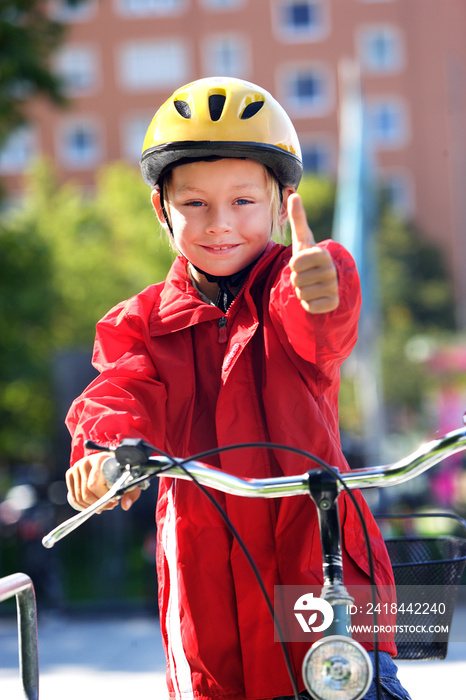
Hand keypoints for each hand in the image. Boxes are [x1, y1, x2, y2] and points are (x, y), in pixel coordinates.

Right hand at [66, 452, 140, 511]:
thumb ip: (131, 492)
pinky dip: (82, 505)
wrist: (107, 459)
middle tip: (109, 506)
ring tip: (103, 506)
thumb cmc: (118, 469)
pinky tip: (92, 506)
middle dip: (98, 504)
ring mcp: (76, 468)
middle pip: (86, 492)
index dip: (103, 497)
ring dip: (91, 506)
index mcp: (100, 460)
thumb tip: (125, 506)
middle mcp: (85, 462)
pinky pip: (73, 496)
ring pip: (79, 496)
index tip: (114, 501)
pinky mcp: (70, 474)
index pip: (94, 485)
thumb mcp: (128, 478)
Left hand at [288, 193, 338, 313]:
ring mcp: (334, 287)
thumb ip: (297, 219)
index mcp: (323, 254)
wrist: (323, 283)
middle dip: (296, 280)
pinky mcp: (333, 303)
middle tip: (305, 277)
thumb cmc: (309, 260)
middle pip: (297, 280)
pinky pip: (310, 306)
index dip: (293, 265)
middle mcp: (331, 270)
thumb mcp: (302, 241)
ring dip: (301, 292)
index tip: (300, 264)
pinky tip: (315, 297)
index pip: (296, 263)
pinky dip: (308, 304)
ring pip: (302, 294)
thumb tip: (293, 194)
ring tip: (310, 286)